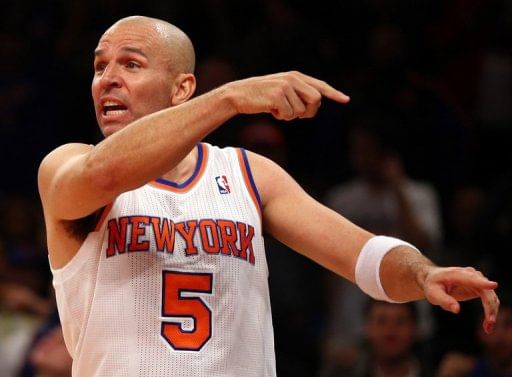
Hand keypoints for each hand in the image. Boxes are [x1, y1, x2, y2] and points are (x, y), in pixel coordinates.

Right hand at [223, 71, 349, 119]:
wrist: (238, 95)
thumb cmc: (259, 97)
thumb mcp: (280, 92)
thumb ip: (297, 95)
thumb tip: (314, 105)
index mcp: (295, 77)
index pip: (320, 86)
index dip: (334, 93)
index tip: (346, 100)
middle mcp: (293, 79)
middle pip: (316, 100)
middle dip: (308, 112)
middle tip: (294, 114)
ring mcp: (285, 86)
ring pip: (301, 110)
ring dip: (290, 116)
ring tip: (277, 109)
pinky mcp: (278, 95)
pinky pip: (289, 115)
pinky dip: (281, 117)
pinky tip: (271, 110)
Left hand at [421, 266, 498, 333]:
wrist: (434, 279)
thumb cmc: (432, 285)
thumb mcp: (433, 294)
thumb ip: (444, 300)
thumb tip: (456, 310)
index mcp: (456, 274)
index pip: (471, 278)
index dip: (482, 282)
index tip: (493, 285)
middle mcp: (470, 275)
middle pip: (485, 290)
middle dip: (489, 306)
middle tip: (490, 322)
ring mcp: (476, 280)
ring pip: (490, 296)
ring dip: (492, 311)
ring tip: (488, 328)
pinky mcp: (479, 287)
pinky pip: (489, 299)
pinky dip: (491, 311)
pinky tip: (487, 324)